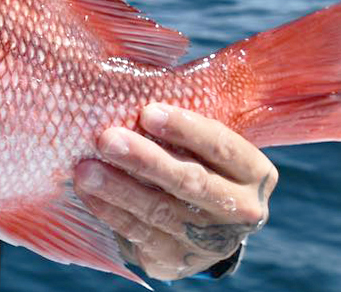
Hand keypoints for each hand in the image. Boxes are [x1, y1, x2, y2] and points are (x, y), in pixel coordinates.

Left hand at [75, 103, 277, 280]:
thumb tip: (134, 78)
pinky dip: (110, 211)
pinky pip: (139, 234)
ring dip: (119, 188)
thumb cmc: (195, 161)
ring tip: (85, 169)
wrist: (201, 226)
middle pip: (190, 182)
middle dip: (145, 160)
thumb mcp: (204, 143)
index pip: (222, 146)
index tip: (146, 111)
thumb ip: (184, 119)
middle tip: (106, 139)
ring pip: (161, 211)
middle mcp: (241, 210)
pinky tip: (87, 191)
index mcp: (254, 172)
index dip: (184, 129)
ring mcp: (210, 241)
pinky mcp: (176, 261)